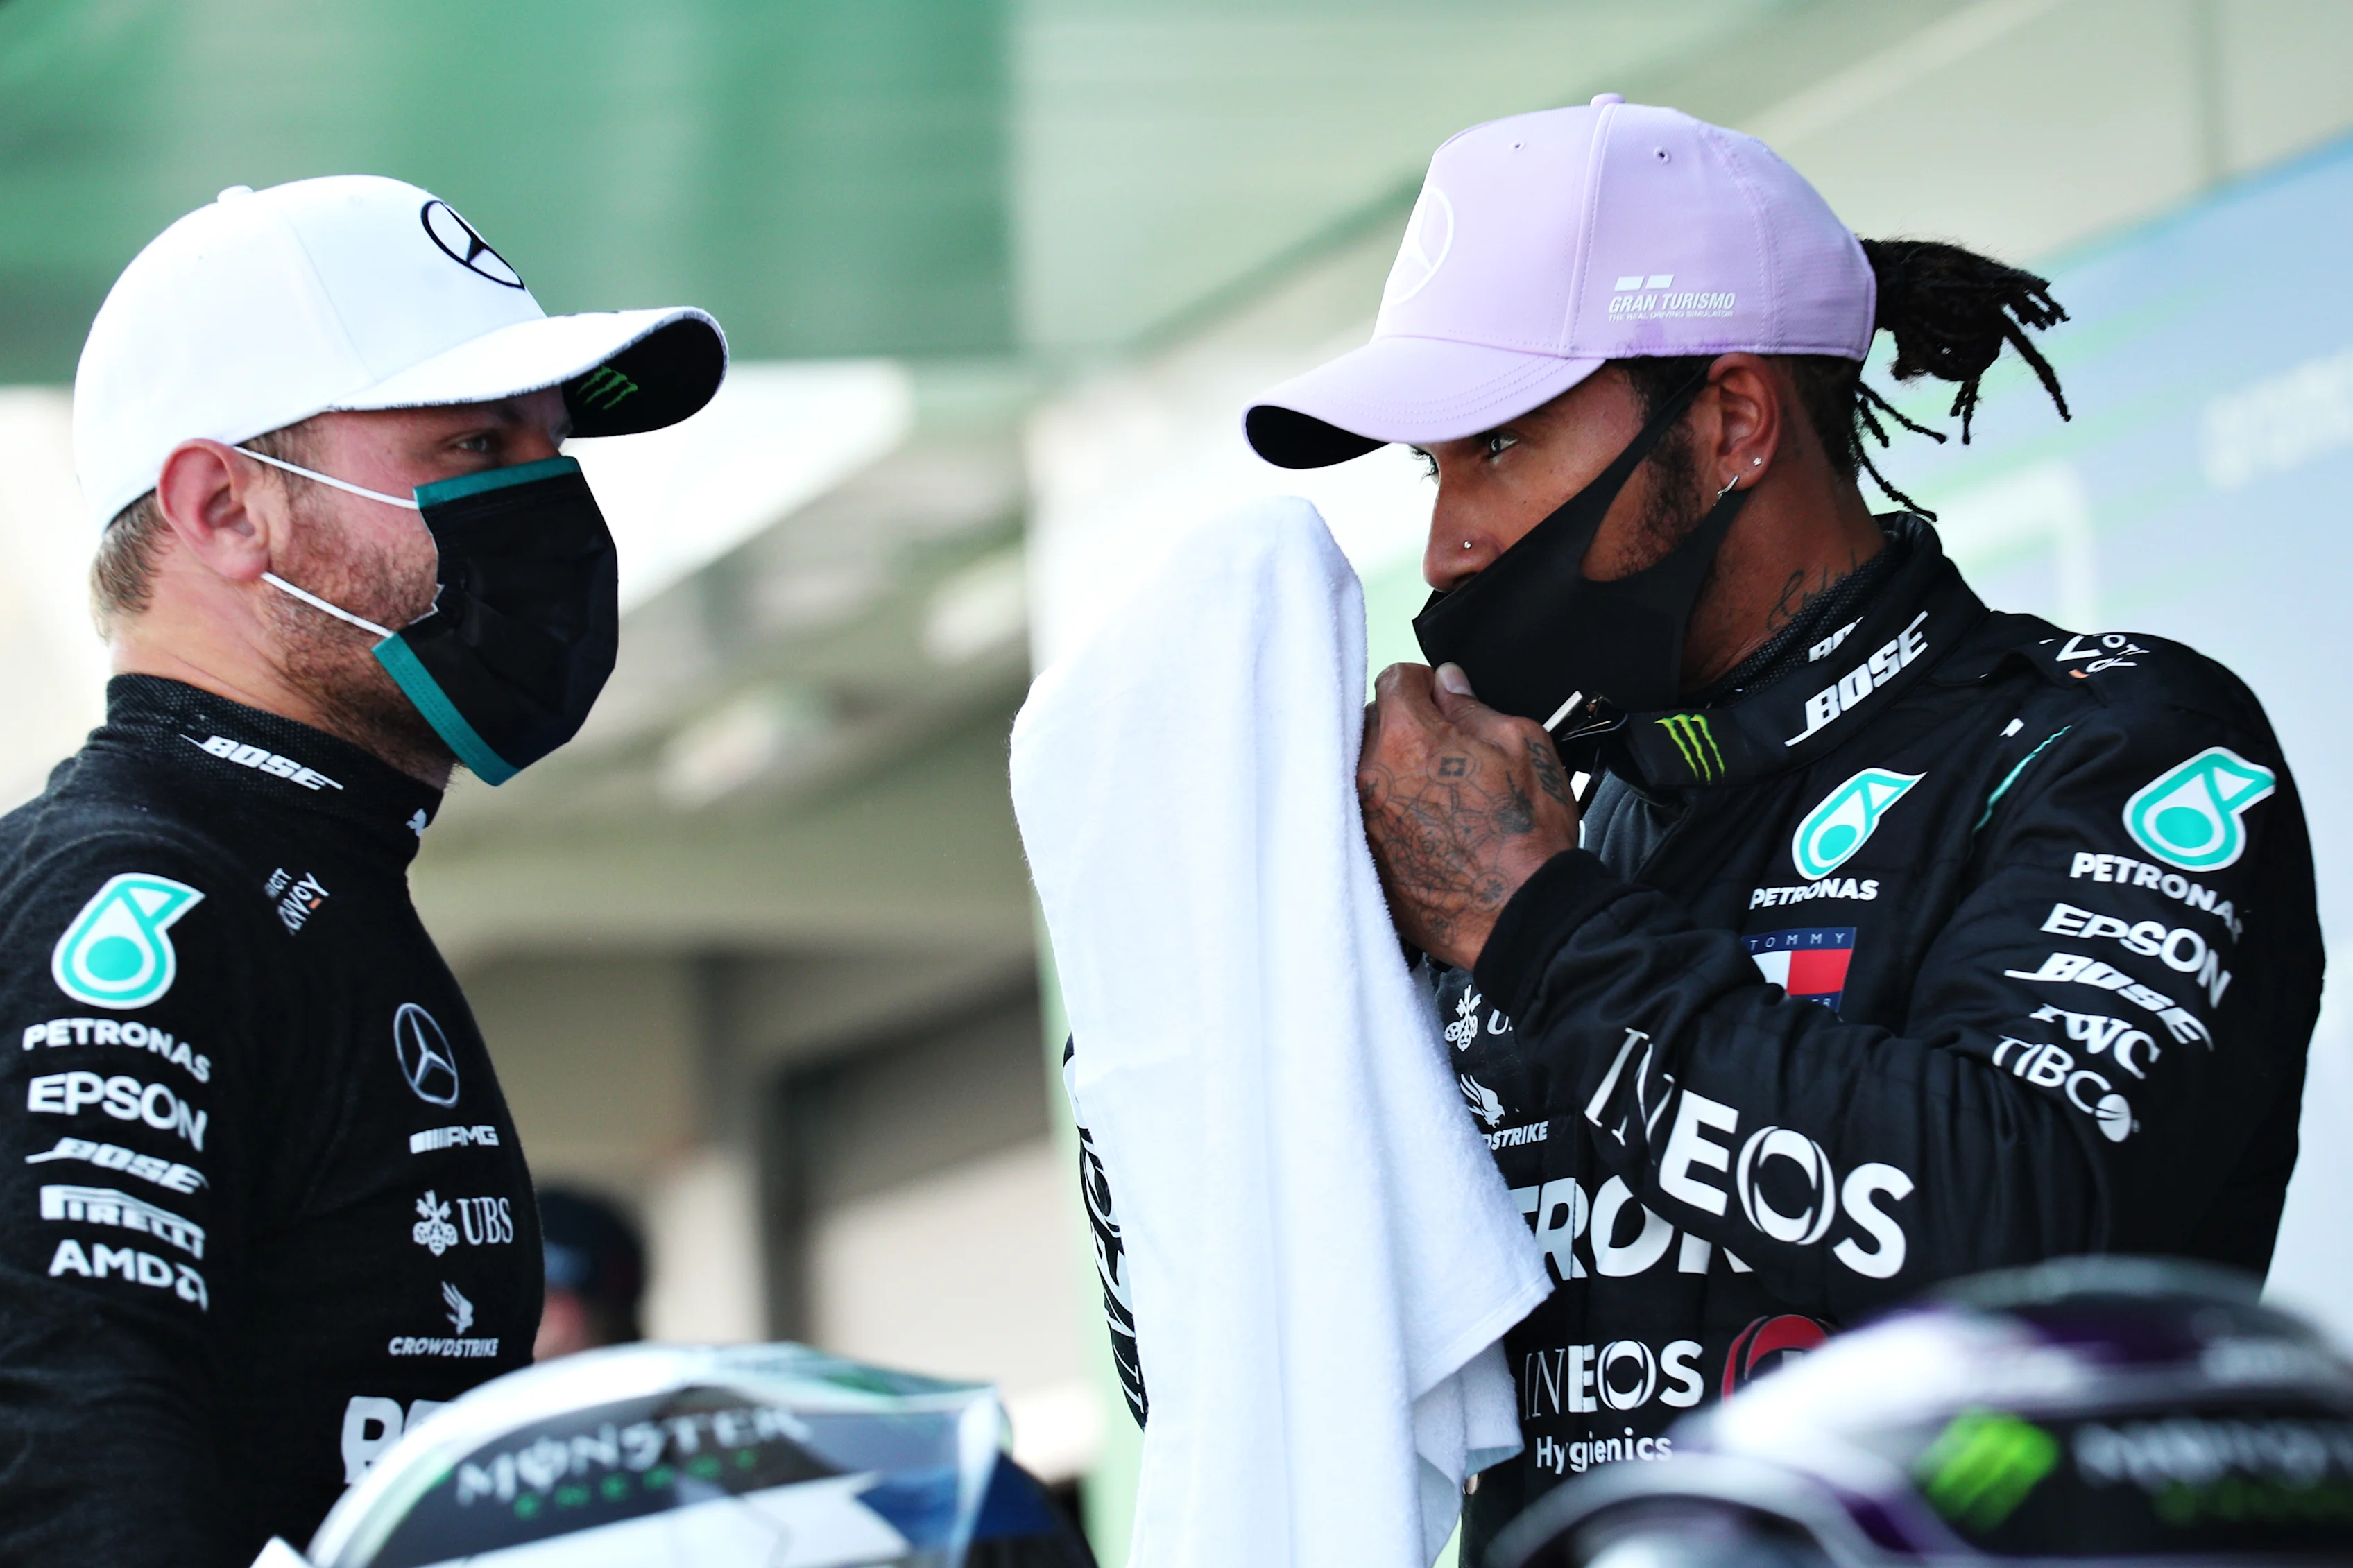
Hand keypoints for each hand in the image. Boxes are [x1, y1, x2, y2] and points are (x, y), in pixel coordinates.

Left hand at [1357, 662, 1580, 970]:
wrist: (1521, 914)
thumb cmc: (1527, 836)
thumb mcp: (1523, 744)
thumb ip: (1473, 706)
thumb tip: (1448, 684)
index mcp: (1408, 737)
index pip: (1393, 679)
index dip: (1424, 685)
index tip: (1439, 700)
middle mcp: (1370, 775)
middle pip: (1368, 723)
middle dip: (1402, 726)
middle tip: (1441, 751)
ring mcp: (1359, 820)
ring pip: (1360, 770)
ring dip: (1388, 770)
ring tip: (1430, 792)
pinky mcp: (1361, 857)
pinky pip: (1361, 815)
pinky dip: (1383, 812)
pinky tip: (1419, 826)